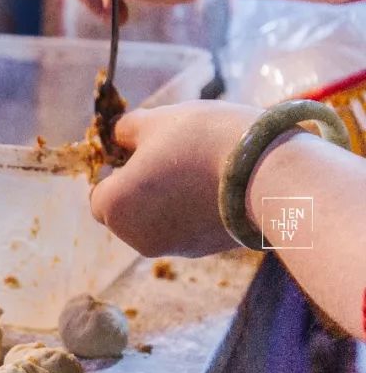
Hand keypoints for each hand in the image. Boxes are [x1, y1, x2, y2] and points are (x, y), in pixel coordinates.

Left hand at [90, 101, 260, 257]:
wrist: (271, 175)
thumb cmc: (203, 142)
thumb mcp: (157, 121)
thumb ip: (126, 130)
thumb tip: (118, 136)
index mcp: (115, 208)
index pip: (100, 194)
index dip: (116, 172)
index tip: (139, 152)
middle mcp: (136, 238)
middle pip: (127, 211)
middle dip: (141, 186)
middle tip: (170, 156)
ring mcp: (172, 248)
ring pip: (157, 220)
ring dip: (168, 198)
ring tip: (200, 167)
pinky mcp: (204, 251)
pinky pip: (186, 227)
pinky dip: (193, 210)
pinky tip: (218, 185)